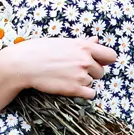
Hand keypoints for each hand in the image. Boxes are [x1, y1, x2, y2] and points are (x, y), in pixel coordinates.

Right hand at [0, 37, 117, 99]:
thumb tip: (96, 40)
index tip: (97, 63)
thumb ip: (82, 43)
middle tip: (73, 71)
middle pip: (100, 72)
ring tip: (64, 77)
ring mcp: (81, 75)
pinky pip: (90, 94)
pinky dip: (82, 93)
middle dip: (90, 73)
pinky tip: (70, 87)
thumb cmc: (39, 50)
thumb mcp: (62, 42)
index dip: (105, 60)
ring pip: (92, 82)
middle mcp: (85, 60)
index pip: (110, 55)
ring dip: (82, 82)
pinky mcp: (74, 89)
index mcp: (83, 46)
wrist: (22, 64)